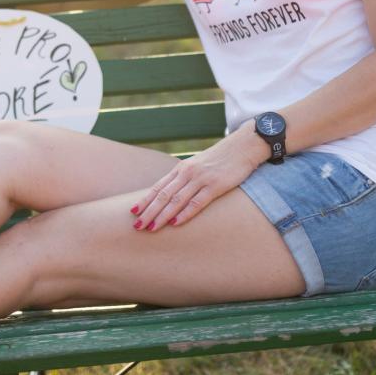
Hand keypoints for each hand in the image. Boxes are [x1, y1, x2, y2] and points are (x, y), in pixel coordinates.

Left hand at [132, 131, 259, 231]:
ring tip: (151, 228)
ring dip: (162, 215)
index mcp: (181, 169)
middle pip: (163, 195)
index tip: (132, 212)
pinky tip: (175, 223)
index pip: (158, 187)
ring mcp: (201, 179)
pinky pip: (197, 202)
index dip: (144, 200)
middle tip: (137, 226)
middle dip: (148, 212)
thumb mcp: (198, 166)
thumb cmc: (220, 159)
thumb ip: (185, 178)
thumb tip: (172, 195)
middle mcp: (187, 173)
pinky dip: (184, 213)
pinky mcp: (216, 185)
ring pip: (176, 200)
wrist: (243, 146)